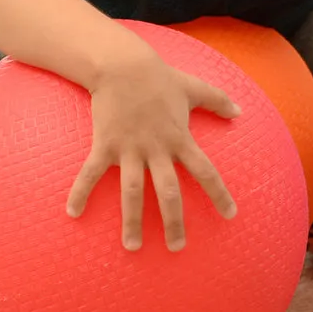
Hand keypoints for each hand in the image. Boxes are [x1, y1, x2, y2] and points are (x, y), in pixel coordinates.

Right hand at [66, 44, 240, 251]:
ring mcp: (130, 148)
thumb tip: (240, 111)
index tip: (230, 215)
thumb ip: (217, 100)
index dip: (219, 193)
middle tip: (178, 247)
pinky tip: (72, 213)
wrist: (124, 64)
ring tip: (132, 247)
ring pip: (132, 191)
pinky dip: (80, 192)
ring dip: (132, 220)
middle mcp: (157, 148)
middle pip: (169, 191)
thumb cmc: (160, 77)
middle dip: (174, 221)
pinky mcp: (105, 144)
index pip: (205, 171)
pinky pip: (91, 173)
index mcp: (179, 138)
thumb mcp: (193, 87)